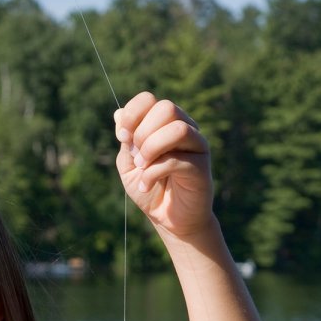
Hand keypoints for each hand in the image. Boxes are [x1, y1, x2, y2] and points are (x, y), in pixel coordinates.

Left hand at [115, 92, 214, 238]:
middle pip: (167, 108)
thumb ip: (126, 140)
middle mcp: (185, 129)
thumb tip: (118, 113)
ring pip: (178, 128)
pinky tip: (146, 185)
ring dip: (152, 148)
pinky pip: (177, 159)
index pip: (150, 99)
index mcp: (165, 124)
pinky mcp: (202, 167)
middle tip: (136, 157)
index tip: (122, 137)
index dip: (132, 114)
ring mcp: (197, 146)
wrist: (171, 220)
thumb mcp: (128, 165)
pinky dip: (154, 172)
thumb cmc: (151, 189)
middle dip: (143, 132)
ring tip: (142, 167)